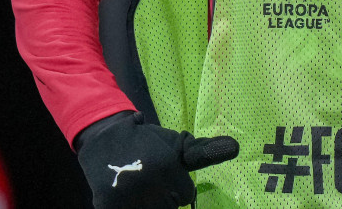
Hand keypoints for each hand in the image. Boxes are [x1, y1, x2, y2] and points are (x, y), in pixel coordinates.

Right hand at [76, 111, 238, 208]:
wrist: (105, 139)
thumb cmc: (147, 143)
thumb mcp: (176, 144)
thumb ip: (204, 151)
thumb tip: (236, 147)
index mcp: (167, 166)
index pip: (186, 195)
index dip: (179, 187)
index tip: (168, 177)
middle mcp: (148, 181)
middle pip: (170, 206)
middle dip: (165, 196)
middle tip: (153, 182)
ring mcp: (126, 195)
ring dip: (149, 203)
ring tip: (142, 189)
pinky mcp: (108, 204)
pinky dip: (130, 207)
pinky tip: (128, 195)